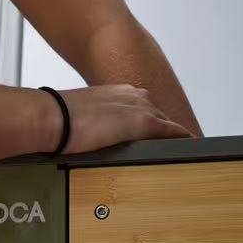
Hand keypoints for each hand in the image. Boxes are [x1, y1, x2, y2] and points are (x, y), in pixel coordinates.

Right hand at [47, 84, 193, 154]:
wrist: (53, 117)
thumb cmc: (57, 117)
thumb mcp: (76, 115)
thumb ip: (88, 121)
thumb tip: (81, 135)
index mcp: (115, 91)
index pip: (142, 106)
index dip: (149, 121)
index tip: (152, 133)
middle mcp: (131, 95)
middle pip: (158, 114)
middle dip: (164, 130)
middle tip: (169, 146)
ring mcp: (138, 107)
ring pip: (166, 122)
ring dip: (172, 136)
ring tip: (180, 151)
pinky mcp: (142, 122)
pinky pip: (171, 131)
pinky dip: (181, 139)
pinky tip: (189, 147)